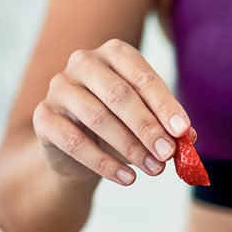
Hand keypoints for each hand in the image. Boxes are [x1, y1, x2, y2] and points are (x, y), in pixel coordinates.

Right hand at [32, 39, 191, 185]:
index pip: (141, 76)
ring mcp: (59, 87)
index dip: (165, 105)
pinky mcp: (43, 116)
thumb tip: (188, 139)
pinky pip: (74, 141)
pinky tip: (126, 178)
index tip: (183, 131)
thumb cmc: (117, 126)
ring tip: (153, 169)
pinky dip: (104, 163)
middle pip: (119, 94)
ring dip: (130, 148)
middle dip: (147, 127)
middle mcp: (83, 62)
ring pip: (97, 117)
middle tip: (167, 154)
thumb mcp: (144, 122)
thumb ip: (165, 126)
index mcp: (113, 54)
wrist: (75, 151)